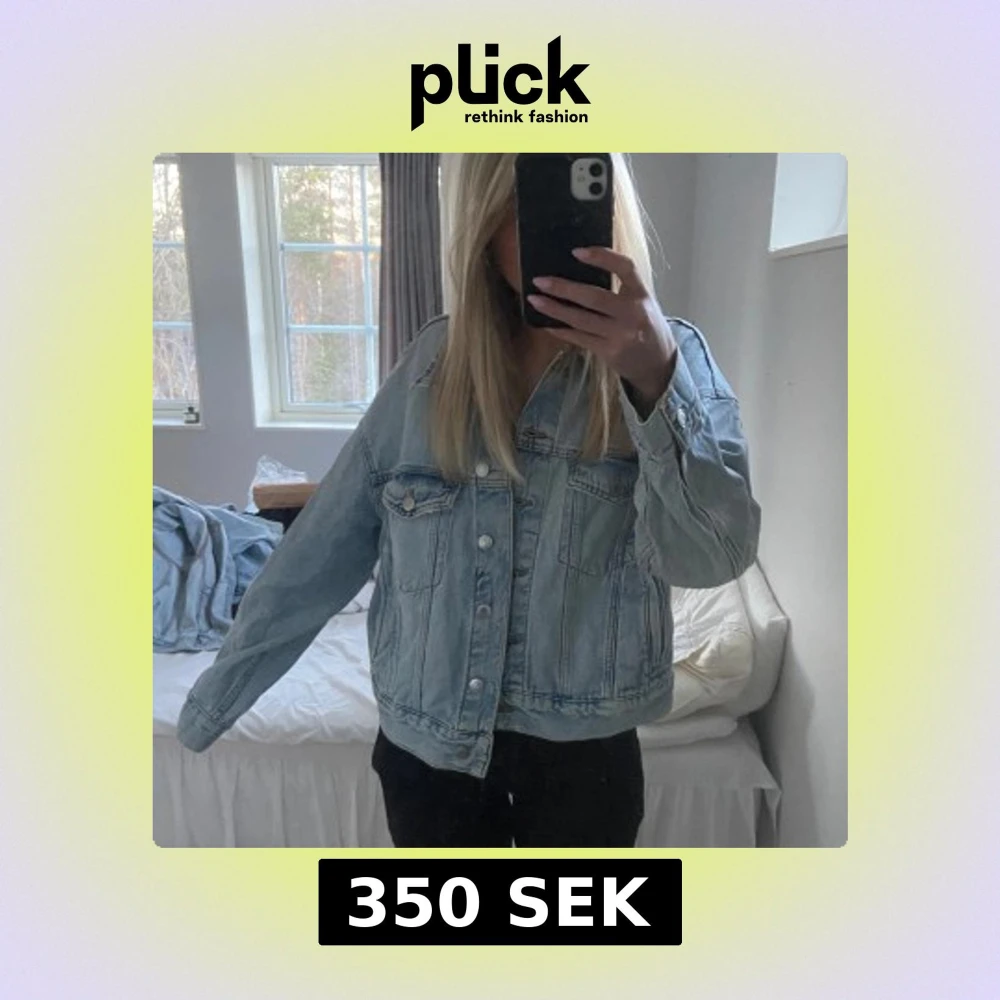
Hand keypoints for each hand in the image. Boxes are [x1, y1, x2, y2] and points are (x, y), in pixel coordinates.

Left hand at [526, 246, 678, 411]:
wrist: (658, 363)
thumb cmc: (644, 326)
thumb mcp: (641, 302)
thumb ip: (620, 288)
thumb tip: (578, 273)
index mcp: (642, 294)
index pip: (625, 268)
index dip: (601, 257)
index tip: (576, 251)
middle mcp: (633, 312)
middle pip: (593, 296)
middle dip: (563, 288)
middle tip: (540, 280)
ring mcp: (621, 334)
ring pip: (581, 319)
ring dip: (554, 309)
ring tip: (535, 300)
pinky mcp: (610, 352)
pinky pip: (579, 338)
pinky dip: (561, 330)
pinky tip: (546, 323)